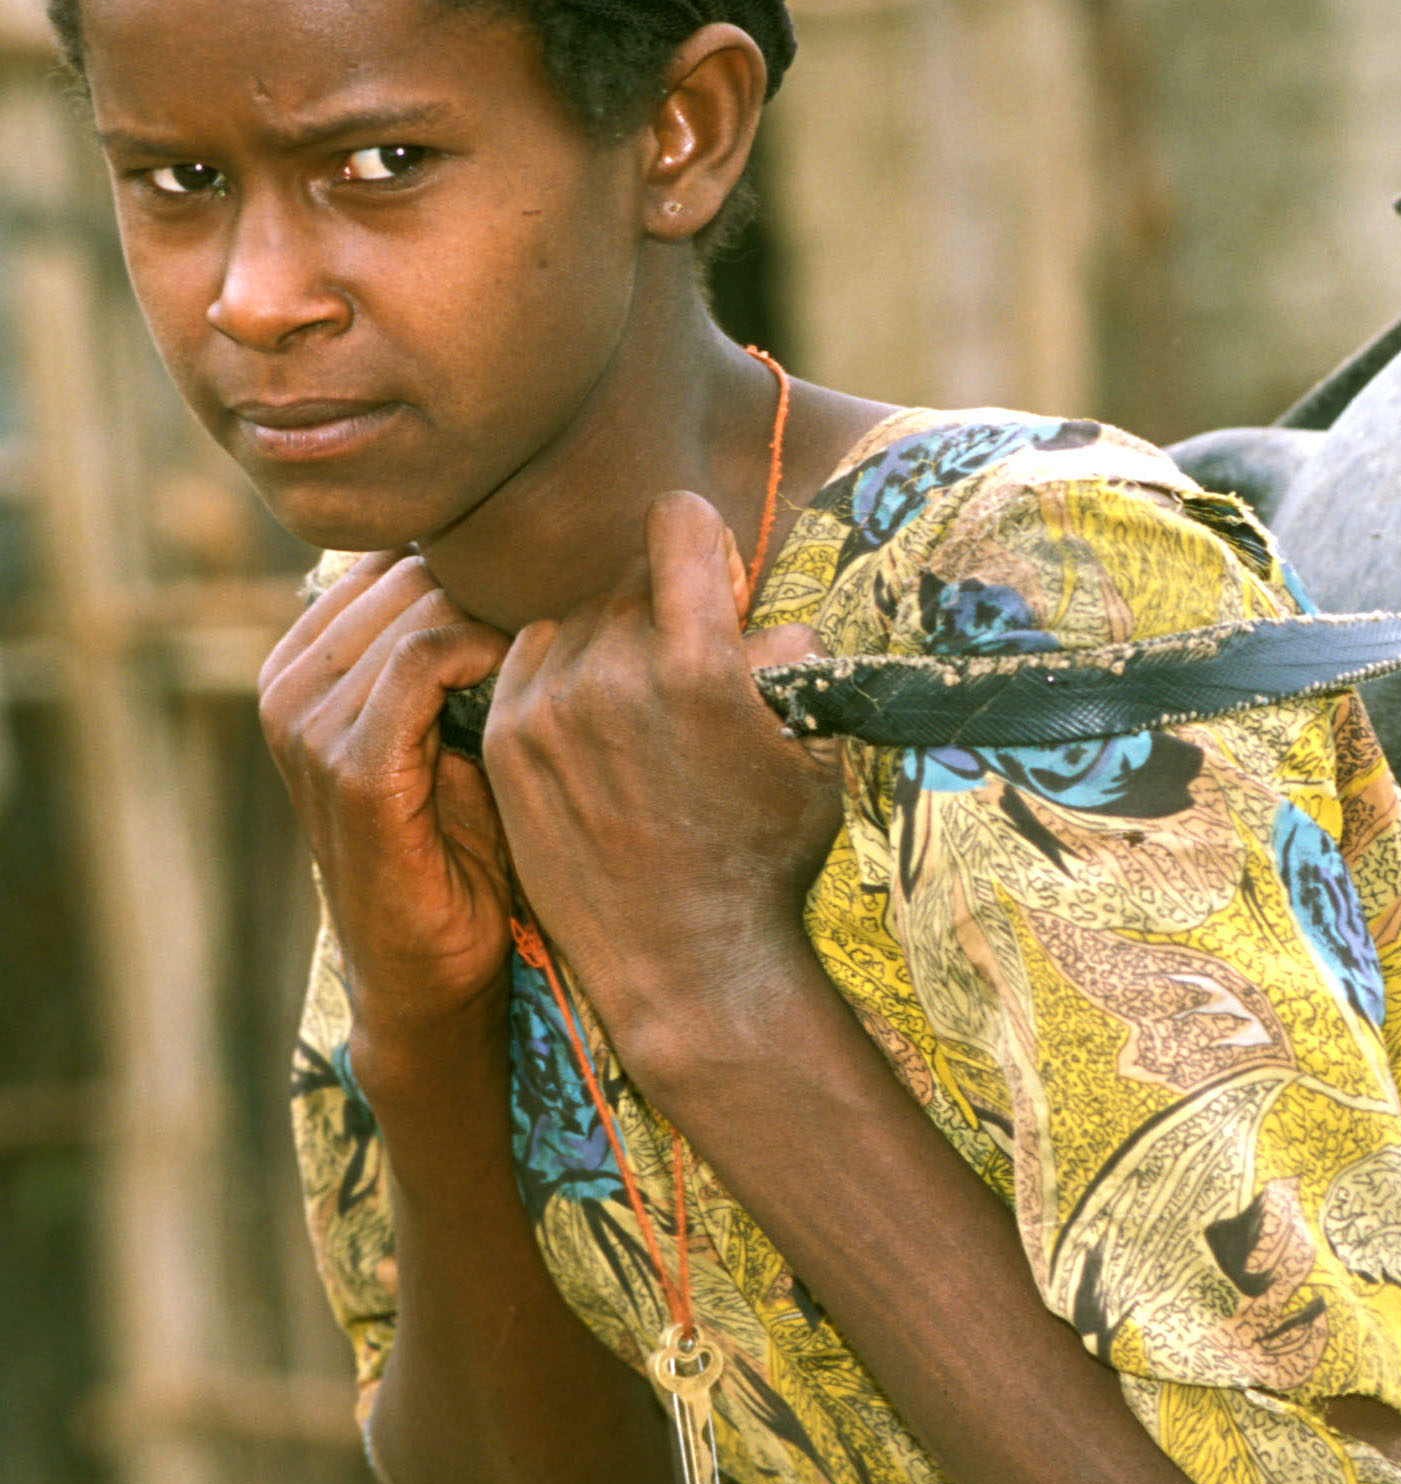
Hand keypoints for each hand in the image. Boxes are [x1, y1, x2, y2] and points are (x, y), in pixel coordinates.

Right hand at [258, 553, 515, 1053]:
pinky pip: (424, 659)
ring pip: (421, 607)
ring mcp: (307, 727)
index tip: (552, 593)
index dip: (476, 567)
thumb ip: (459, 647)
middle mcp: (287, 686)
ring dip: (504, 623)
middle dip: (495, 591)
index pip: (390, 558)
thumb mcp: (455, 726)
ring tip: (559, 659)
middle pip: (407, 573)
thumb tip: (532, 554)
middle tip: (570, 620)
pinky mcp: (350, 768)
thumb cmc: (465, 842)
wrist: (437, 967)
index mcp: (301, 664)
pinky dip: (489, 656)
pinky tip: (531, 684)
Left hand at [481, 491, 839, 1071]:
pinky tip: (590, 734)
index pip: (677, 520)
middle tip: (683, 676)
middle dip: (662, 611)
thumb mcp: (811, 753)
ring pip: (576, 619)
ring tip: (635, 715)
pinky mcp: (507, 742)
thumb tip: (762, 620)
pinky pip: (527, 661)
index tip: (713, 582)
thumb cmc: (766, 859)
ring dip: (607, 646)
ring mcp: (548, 708)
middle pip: (630, 579)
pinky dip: (559, 679)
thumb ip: (791, 663)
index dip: (703, 541)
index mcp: (695, 662)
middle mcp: (612, 672)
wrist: (688, 963)